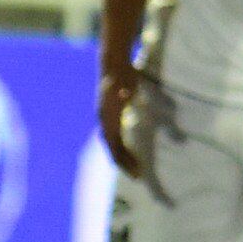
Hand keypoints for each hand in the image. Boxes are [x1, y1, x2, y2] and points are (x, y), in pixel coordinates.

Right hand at [99, 62, 163, 189]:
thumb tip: (124, 94)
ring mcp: (106, 120)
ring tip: (136, 170)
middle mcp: (104, 121)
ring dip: (124, 158)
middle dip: (124, 163)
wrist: (113, 64)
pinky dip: (123, 149)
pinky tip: (131, 155)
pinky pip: (116, 138)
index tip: (136, 171)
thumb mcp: (125, 80)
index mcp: (107, 117)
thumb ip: (124, 88)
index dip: (124, 159)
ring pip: (113, 145)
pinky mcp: (112, 117)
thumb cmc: (122, 74)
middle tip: (138, 177)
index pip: (114, 145)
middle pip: (113, 148)